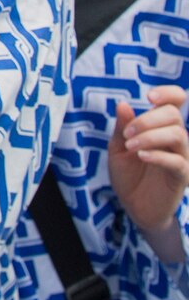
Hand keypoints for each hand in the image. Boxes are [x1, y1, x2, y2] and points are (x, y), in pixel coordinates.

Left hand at [110, 86, 188, 258]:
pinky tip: (141, 156)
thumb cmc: (128, 174)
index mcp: (161, 128)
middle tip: (127, 134)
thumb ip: (122, 127)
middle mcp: (175, 140)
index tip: (149, 97)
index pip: (176, 102)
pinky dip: (158, 155)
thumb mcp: (118, 148)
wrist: (133, 206)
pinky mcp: (182, 177)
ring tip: (131, 146)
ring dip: (151, 136)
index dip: (168, 93)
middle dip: (148, 120)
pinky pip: (178, 161)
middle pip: (174, 116)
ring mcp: (182, 158)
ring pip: (179, 135)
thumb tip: (123, 104)